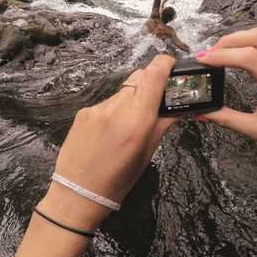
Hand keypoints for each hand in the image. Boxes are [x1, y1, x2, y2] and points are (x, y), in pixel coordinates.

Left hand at [38, 55, 178, 230]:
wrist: (77, 192)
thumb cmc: (117, 180)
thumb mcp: (146, 154)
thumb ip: (162, 125)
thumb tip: (178, 107)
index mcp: (136, 122)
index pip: (153, 76)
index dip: (164, 64)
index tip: (171, 65)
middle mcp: (115, 110)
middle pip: (139, 79)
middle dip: (151, 85)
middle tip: (156, 100)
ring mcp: (96, 109)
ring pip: (123, 91)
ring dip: (133, 99)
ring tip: (130, 123)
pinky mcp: (83, 112)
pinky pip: (106, 102)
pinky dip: (115, 109)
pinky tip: (112, 129)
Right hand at [195, 28, 256, 164]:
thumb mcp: (255, 131)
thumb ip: (227, 119)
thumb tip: (201, 113)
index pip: (251, 59)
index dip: (224, 55)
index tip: (203, 59)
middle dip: (228, 41)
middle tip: (209, 55)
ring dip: (236, 40)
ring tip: (217, 54)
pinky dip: (245, 44)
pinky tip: (232, 54)